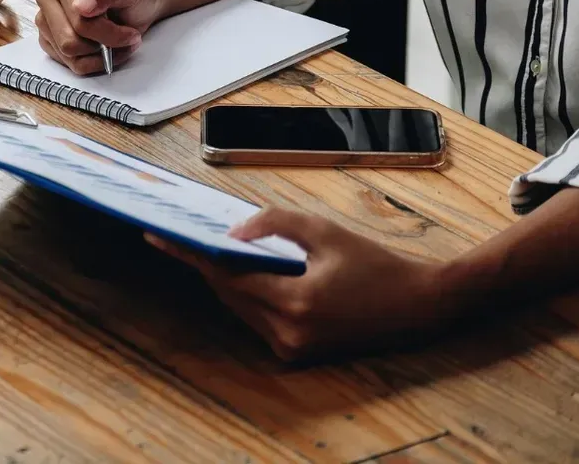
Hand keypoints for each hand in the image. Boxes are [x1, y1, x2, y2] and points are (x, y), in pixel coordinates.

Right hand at [34, 0, 166, 75]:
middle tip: (126, 37)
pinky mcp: (52, 42)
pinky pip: (73, 64)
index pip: (77, 20)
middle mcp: (49, 0)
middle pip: (68, 41)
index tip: (130, 33)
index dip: (107, 32)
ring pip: (70, 56)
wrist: (138, 0)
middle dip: (102, 44)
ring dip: (100, 55)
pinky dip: (95, 62)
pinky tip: (108, 50)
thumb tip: (80, 7)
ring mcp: (48, 23)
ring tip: (119, 42)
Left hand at [145, 208, 450, 360]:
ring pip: (240, 308)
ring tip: (209, 249)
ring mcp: (292, 348)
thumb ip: (276, 224)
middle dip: (207, 263)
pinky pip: (257, 319)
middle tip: (180, 236)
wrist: (419, 306)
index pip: (227, 275)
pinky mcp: (297, 353)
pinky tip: (243, 271)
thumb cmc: (375, 265)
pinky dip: (248, 295)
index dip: (190, 254)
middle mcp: (289, 332)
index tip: (159, 238)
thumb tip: (233, 231)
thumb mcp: (325, 233)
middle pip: (229, 293)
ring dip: (227, 280)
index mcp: (296, 302)